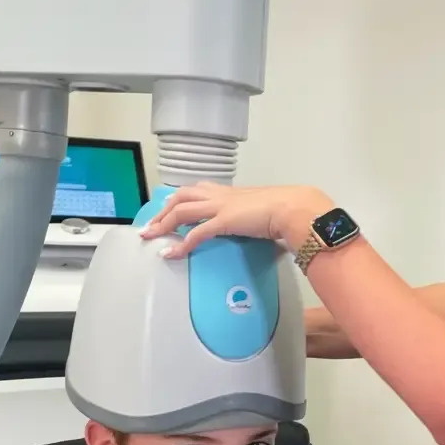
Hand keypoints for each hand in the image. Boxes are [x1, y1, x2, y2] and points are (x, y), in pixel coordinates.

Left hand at [140, 182, 333, 259]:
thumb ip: (254, 217)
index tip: (168, 209)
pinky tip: (171, 254)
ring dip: (162, 224)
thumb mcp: (264, 210)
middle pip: (181, 196)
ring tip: (150, 237)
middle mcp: (220, 195)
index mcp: (230, 192)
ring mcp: (220, 206)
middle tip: (150, 226)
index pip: (197, 190)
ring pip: (181, 210)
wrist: (294, 207)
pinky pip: (195, 232)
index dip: (179, 199)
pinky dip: (180, 243)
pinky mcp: (223, 221)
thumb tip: (258, 228)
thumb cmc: (286, 209)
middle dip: (162, 211)